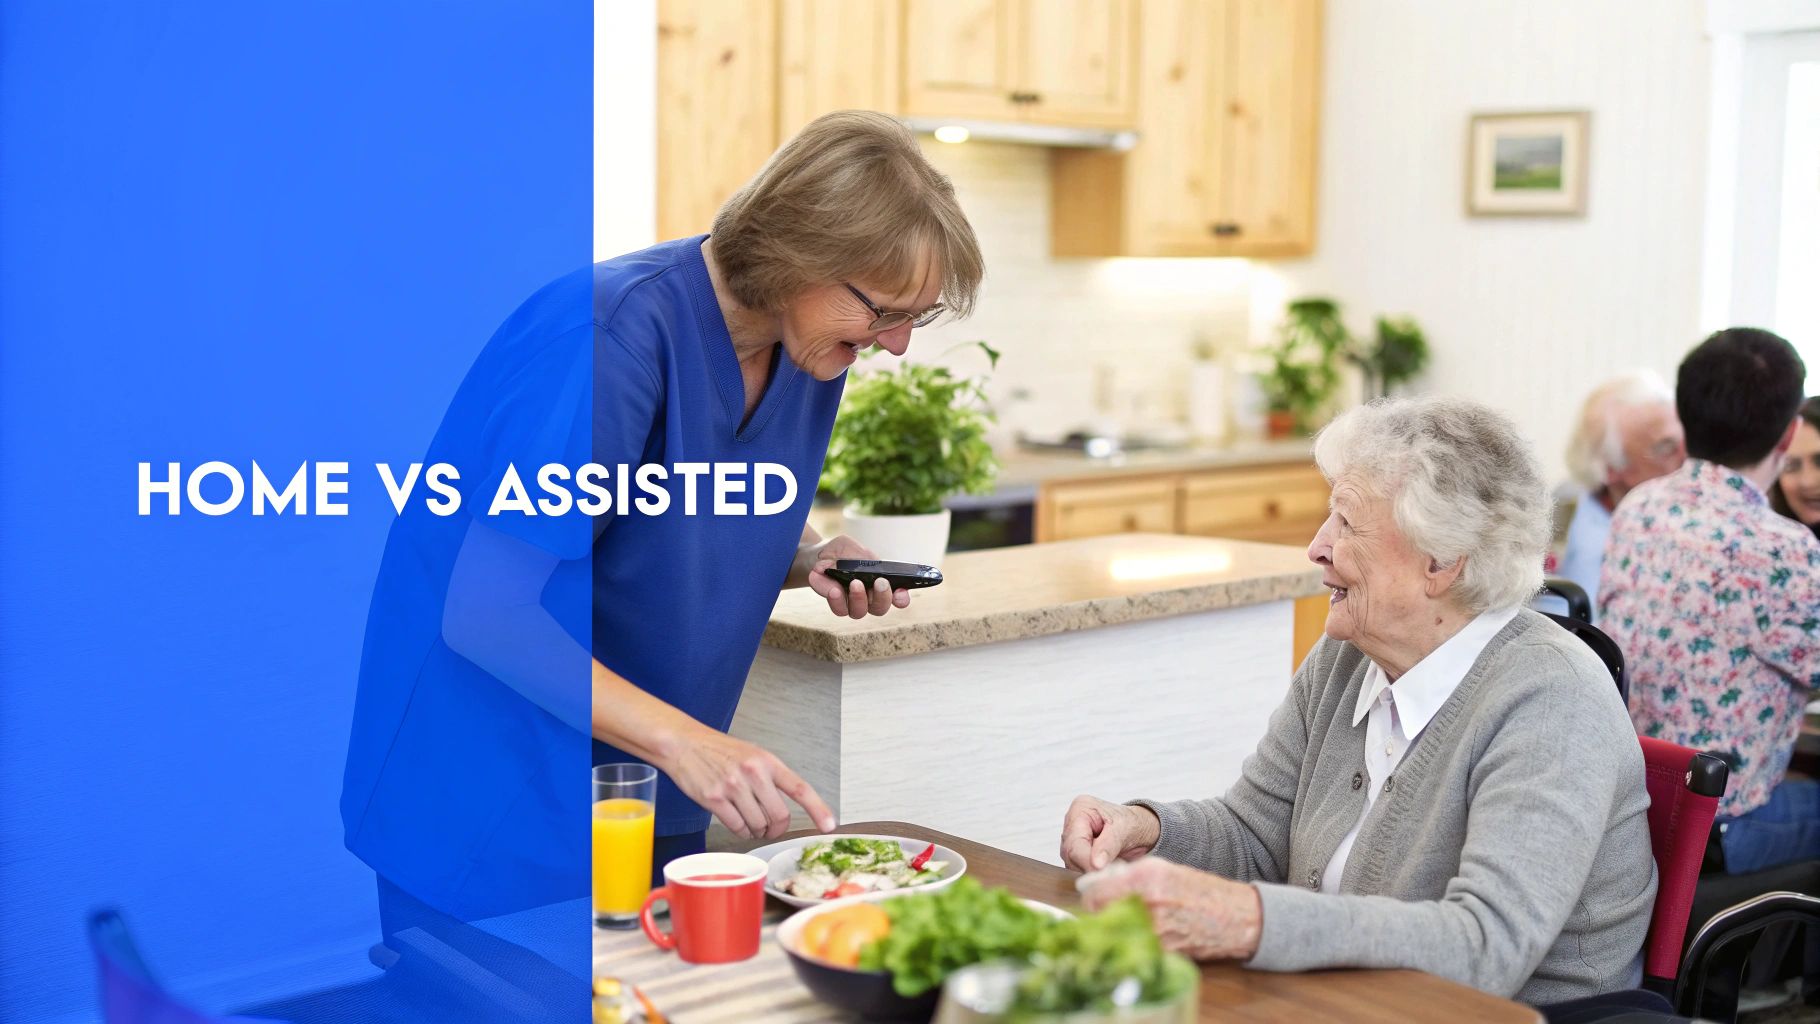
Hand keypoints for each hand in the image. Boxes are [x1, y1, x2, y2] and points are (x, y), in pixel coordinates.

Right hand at [660, 727, 834, 839]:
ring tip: (749, 822)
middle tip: (769, 828)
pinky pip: (737, 827)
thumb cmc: (717, 750)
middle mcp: (753, 773)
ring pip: (758, 825)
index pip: (800, 789)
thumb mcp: (751, 754)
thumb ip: (769, 777)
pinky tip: (736, 822)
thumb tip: (784, 807)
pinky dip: (740, 831)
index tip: (830, 824)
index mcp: (766, 761)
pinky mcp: (714, 799)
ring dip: (756, 831)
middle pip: (779, 816)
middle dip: (776, 828)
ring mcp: (733, 786)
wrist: (683, 743)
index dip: (818, 809)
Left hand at [803, 535, 911, 619]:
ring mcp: (853, 604)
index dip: (901, 598)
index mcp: (881, 584)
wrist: (822, 555)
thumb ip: (859, 556)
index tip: (900, 591)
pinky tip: (835, 589)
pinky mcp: (837, 605)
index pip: (898, 598)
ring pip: (860, 612)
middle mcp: (870, 598)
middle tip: (880, 582)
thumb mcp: (853, 547)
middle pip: (880, 608)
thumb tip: (858, 567)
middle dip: (882, 597)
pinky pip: (839, 609)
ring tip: (855, 583)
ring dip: (859, 598)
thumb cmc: (844, 552)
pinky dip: (837, 600)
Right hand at [1060, 795, 1160, 871]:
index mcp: (1080, 810)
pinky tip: (1107, 867)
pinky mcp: (1076, 853)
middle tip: (1111, 871)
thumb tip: (1095, 864)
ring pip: (1072, 864)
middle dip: (1089, 866)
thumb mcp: (1124, 829)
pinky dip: (1092, 871)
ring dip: (1091, 870)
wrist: (1140, 830)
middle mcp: (1071, 824)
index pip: (1074, 842)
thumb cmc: (1133, 823)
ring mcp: (1072, 839)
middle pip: (1070, 854)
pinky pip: (1078, 868)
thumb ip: (1109, 845)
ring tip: (1113, 865)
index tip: (1100, 872)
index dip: (1085, 860)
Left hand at [1078, 857, 1262, 960]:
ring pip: (1116, 933)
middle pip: (1101, 915)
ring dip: (1116, 928)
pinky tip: (1142, 933)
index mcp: (1145, 878)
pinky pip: (1134, 946)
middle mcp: (1148, 904)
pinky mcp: (1162, 951)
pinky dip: (1133, 941)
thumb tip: (1097, 882)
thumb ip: (1127, 874)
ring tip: (1127, 921)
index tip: (1091, 897)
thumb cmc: (1199, 891)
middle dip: (1100, 913)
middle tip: (1105, 910)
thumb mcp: (1162, 869)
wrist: (1233, 917)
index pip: (1095, 893)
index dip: (1090, 896)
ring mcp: (1154, 930)